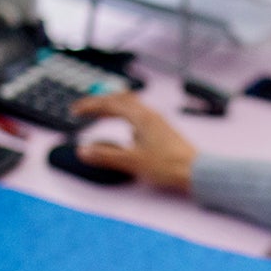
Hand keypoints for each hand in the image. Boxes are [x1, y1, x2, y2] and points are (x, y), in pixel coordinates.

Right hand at [70, 93, 197, 191]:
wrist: (195, 171)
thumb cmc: (168, 166)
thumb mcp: (131, 162)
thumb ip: (106, 156)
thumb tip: (83, 151)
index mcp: (141, 117)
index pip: (110, 104)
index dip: (90, 106)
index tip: (75, 110)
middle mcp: (150, 115)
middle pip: (121, 99)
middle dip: (100, 102)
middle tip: (85, 109)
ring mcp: (157, 122)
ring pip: (131, 106)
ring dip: (113, 107)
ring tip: (101, 114)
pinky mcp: (162, 130)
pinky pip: (139, 115)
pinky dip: (125, 116)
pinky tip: (126, 129)